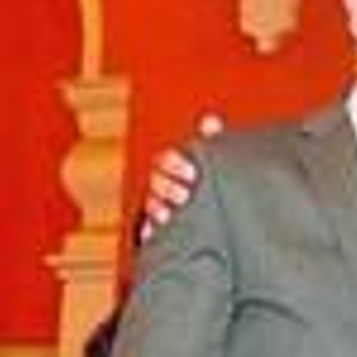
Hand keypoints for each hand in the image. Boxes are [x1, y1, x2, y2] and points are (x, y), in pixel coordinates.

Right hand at [140, 113, 220, 237]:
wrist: (200, 202)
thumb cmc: (203, 174)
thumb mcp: (209, 159)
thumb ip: (209, 140)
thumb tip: (210, 121)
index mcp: (170, 164)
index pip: (166, 159)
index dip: (176, 164)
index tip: (193, 173)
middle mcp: (159, 182)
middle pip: (156, 182)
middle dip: (168, 189)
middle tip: (185, 196)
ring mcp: (156, 203)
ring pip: (150, 203)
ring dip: (157, 209)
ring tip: (168, 216)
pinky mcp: (155, 224)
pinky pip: (146, 227)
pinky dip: (148, 231)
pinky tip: (152, 234)